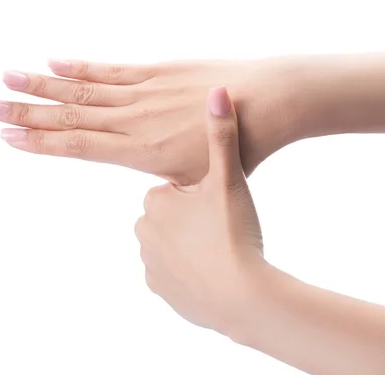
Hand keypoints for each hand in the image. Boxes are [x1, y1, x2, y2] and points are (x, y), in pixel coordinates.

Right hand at [0, 58, 311, 184]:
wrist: (268, 104)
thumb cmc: (239, 149)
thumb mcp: (197, 178)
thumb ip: (163, 174)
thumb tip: (144, 170)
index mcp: (143, 153)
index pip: (80, 145)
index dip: (41, 141)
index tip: (8, 136)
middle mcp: (136, 121)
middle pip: (71, 116)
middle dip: (27, 112)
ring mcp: (146, 93)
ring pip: (84, 89)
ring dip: (43, 84)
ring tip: (8, 78)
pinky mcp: (159, 71)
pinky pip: (112, 68)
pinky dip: (82, 66)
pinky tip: (55, 61)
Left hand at [134, 87, 265, 332]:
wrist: (241, 295)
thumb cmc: (234, 233)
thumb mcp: (230, 179)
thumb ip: (222, 135)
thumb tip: (218, 90)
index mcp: (156, 200)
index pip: (174, 189)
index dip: (200, 195)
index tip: (218, 204)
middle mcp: (144, 231)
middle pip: (172, 216)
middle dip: (193, 219)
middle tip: (222, 226)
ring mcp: (150, 263)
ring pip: (172, 244)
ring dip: (191, 244)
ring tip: (220, 247)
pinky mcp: (160, 290)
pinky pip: (173, 272)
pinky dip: (189, 270)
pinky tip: (213, 267)